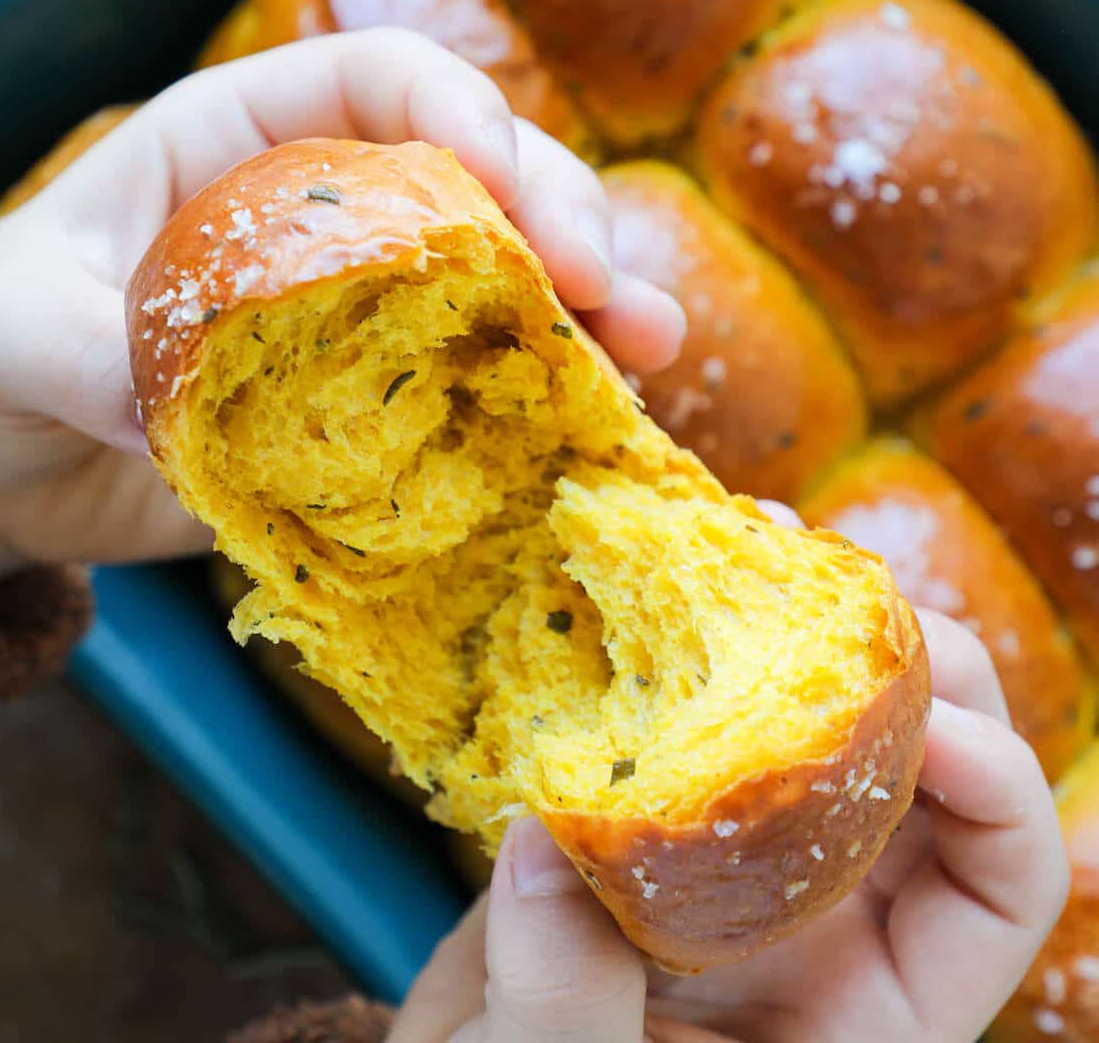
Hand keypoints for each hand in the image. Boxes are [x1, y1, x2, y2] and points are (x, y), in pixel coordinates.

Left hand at [0, 27, 684, 592]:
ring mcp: (361, 322)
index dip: (461, 111)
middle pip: (475, 182)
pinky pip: (477, 396)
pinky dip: (542, 407)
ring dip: (589, 315)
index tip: (506, 181)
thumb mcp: (2, 327)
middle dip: (557, 218)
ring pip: (501, 291)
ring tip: (651, 351)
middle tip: (605, 287)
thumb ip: (71, 345)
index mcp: (244, 145)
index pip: (376, 84)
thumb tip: (163, 401)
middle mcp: (326, 224)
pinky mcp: (372, 414)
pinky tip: (595, 425)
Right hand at [390, 608, 1068, 1042]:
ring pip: (835, 711)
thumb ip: (566, 999)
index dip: (994, 790)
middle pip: (938, 765)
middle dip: (921, 666)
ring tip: (769, 544)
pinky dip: (717, 629)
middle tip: (854, 599)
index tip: (921, 724)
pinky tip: (688, 570)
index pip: (998, 890)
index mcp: (861, 1001)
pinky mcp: (671, 791)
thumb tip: (542, 846)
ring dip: (820, 622)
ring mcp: (750, 838)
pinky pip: (719, 697)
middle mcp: (826, 903)